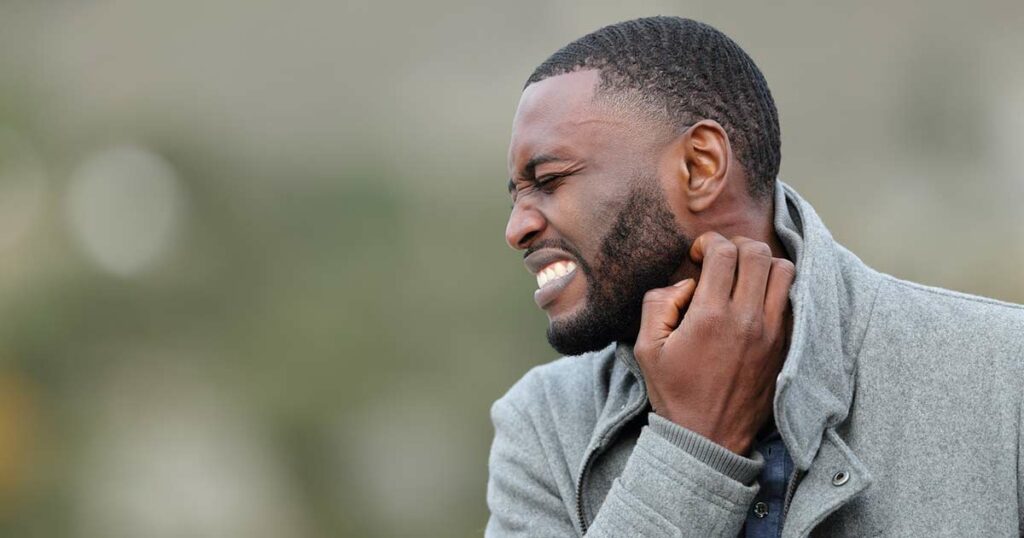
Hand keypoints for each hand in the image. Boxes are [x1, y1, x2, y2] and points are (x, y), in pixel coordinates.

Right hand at [633, 232, 794, 455]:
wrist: (708, 438)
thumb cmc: (674, 393)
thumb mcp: (645, 348)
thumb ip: (657, 304)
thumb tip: (685, 284)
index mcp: (710, 315)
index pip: (724, 252)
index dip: (709, 243)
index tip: (698, 255)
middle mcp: (747, 318)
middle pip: (758, 253)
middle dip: (737, 246)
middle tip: (722, 258)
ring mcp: (771, 332)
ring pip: (784, 271)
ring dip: (763, 263)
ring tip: (744, 274)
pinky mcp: (784, 346)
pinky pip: (792, 300)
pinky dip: (777, 288)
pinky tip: (757, 298)